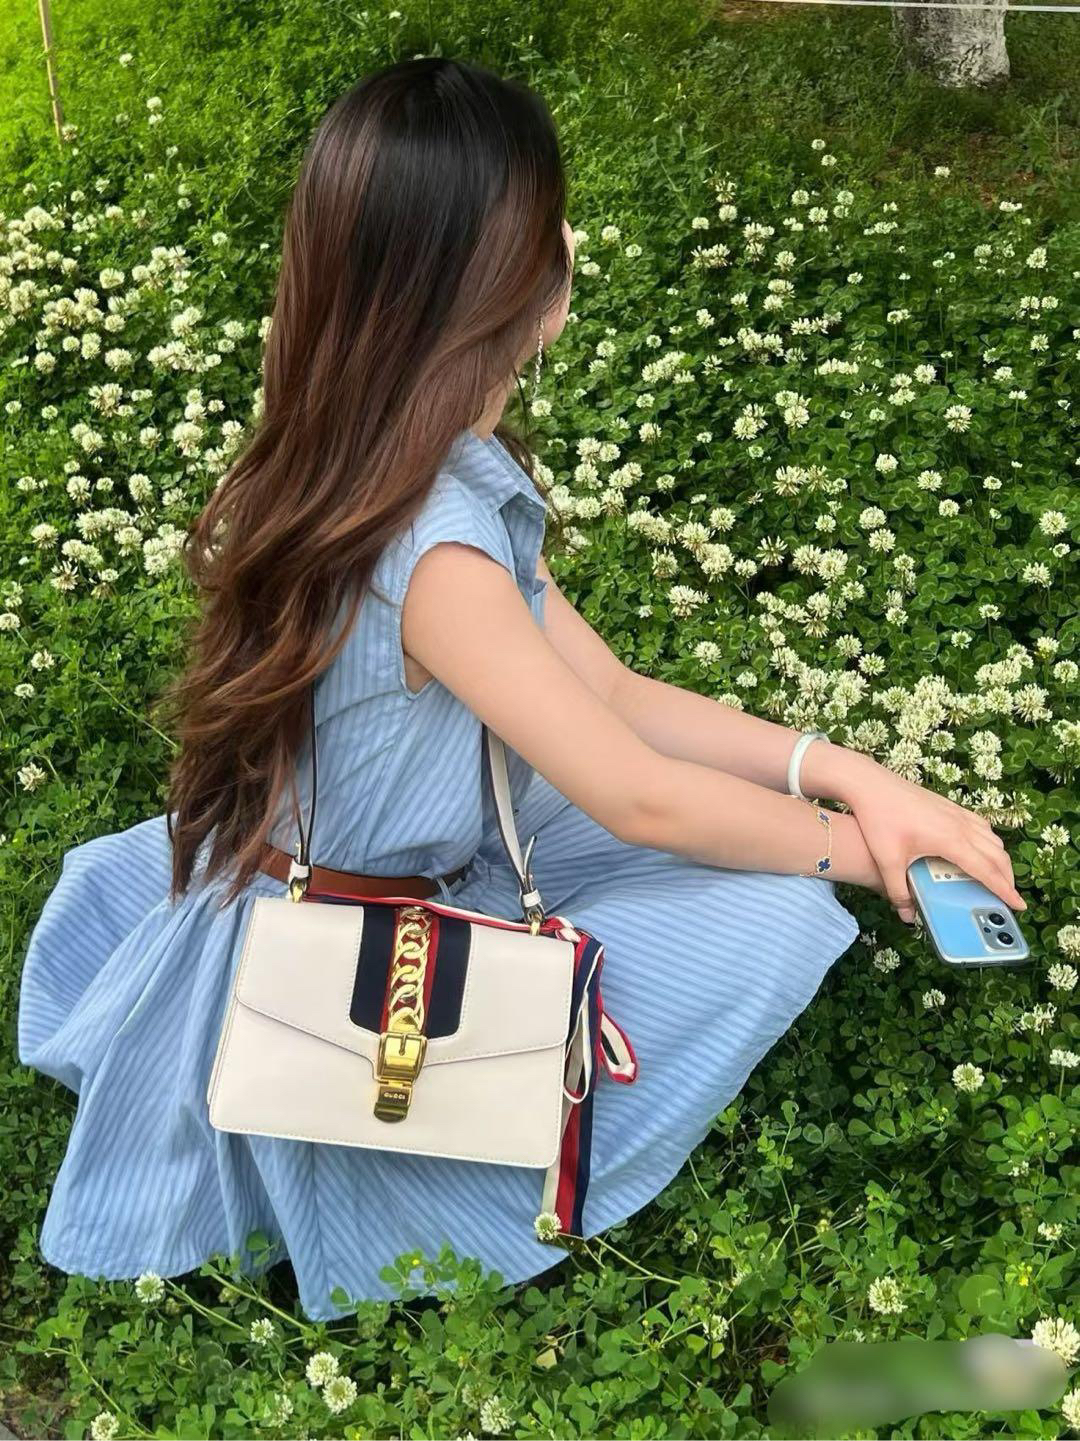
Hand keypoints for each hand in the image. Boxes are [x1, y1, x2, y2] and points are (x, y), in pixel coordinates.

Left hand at [809, 748, 1025, 923]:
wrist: (870, 784)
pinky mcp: (950, 806)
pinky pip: (981, 826)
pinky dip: (989, 842)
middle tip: (1009, 897)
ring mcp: (957, 813)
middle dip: (1008, 878)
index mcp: (950, 840)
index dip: (1005, 890)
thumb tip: (907, 916)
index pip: (987, 870)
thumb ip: (899, 891)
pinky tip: (980, 850)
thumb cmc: (879, 818)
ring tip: (998, 878)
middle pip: (997, 855)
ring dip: (1000, 859)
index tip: (1019, 905)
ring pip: (992, 839)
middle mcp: (961, 825)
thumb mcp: (887, 860)